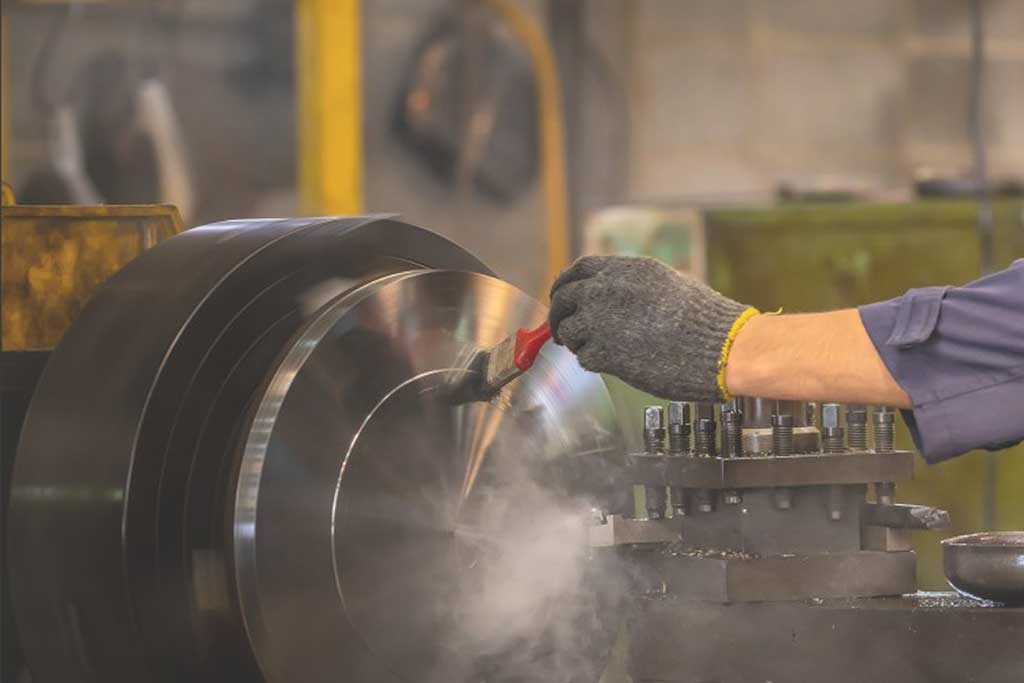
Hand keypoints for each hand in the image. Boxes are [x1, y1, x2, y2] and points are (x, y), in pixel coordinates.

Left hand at [548, 256, 753, 401]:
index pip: (578, 270)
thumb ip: (632, 284)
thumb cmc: (703, 320)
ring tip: (596, 349)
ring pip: (568, 329)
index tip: (562, 296)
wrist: (721, 348)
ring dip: (576, 341)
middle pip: (563, 298)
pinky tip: (613, 363)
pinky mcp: (604, 352)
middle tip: (562, 330)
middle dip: (558, 316)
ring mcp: (601, 320)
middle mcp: (607, 290)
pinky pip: (582, 357)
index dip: (565, 285)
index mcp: (625, 270)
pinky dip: (592, 362)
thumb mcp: (666, 283)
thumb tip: (607, 291)